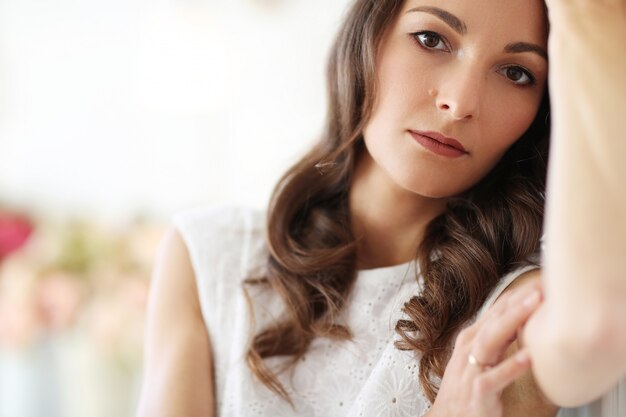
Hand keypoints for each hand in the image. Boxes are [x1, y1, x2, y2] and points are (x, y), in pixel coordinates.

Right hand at [425, 281, 542, 416]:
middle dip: (518, 301)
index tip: (540, 281)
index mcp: (471, 338)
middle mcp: (469, 349)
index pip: (496, 310)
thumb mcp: (480, 357)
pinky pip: (495, 378)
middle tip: (541, 286)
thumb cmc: (467, 386)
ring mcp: (472, 369)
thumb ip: (498, 337)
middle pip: (495, 320)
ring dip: (513, 321)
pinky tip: (529, 358)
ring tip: (534, 307)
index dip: (518, 295)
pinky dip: (511, 367)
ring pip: (492, 340)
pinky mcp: (478, 392)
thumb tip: (522, 316)